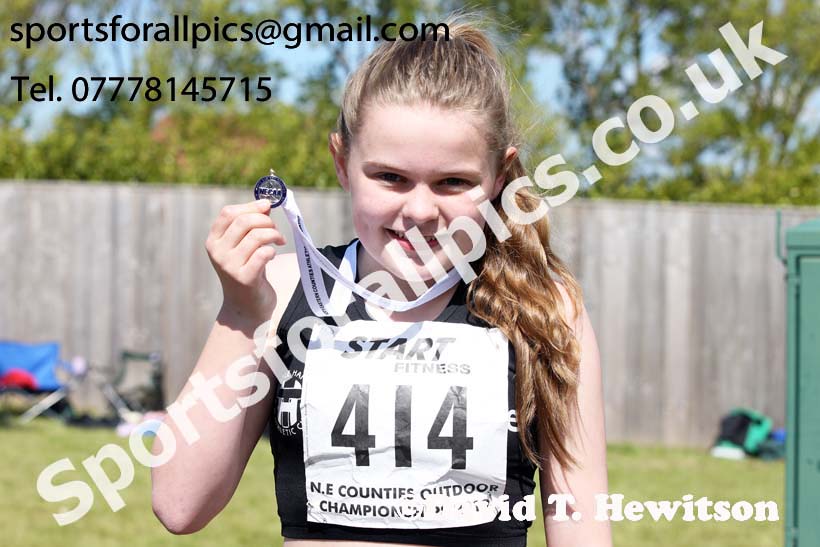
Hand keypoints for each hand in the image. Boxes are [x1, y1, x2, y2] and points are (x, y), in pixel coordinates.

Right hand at [205, 199, 286, 322]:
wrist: (245, 307)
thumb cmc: (247, 271)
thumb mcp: (243, 247)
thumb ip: (251, 225)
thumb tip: (265, 203)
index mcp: (213, 241)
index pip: (228, 213)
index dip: (250, 206)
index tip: (267, 206)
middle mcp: (217, 252)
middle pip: (244, 221)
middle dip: (266, 221)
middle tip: (276, 231)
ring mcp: (229, 266)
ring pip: (256, 236)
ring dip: (273, 235)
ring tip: (278, 241)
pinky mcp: (244, 278)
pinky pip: (264, 253)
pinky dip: (272, 250)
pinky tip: (272, 256)